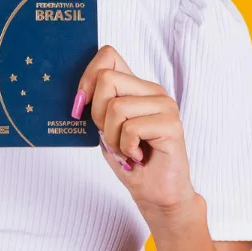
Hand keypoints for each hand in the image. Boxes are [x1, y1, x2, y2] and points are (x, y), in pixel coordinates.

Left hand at [71, 44, 196, 218]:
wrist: (156, 194)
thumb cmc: (131, 162)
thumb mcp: (106, 128)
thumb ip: (98, 105)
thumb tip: (79, 94)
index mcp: (137, 87)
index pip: (109, 55)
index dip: (88, 76)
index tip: (82, 105)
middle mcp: (153, 91)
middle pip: (107, 80)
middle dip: (98, 115)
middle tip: (112, 137)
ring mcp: (165, 106)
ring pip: (116, 107)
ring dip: (112, 137)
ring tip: (126, 150)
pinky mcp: (172, 125)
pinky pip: (131, 128)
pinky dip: (126, 148)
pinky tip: (138, 156)